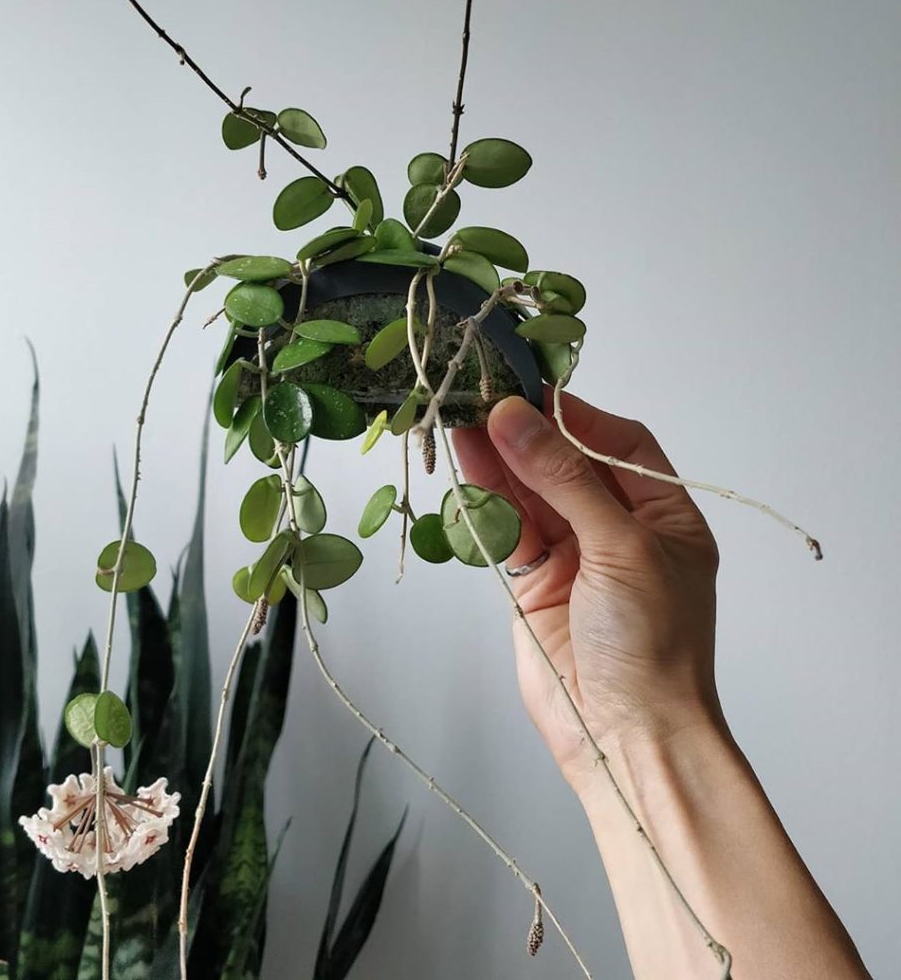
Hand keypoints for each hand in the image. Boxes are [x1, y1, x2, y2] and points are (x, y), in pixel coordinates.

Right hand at [453, 393, 723, 788]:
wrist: (626, 737)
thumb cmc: (653, 643)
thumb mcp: (621, 547)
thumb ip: (565, 479)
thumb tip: (515, 417)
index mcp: (664, 515)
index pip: (620, 444)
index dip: (577, 416)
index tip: (531, 389)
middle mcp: (618, 530)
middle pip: (567, 465)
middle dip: (528, 433)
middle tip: (482, 395)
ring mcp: (573, 556)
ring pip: (530, 493)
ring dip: (498, 459)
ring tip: (461, 419)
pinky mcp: (532, 583)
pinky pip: (505, 530)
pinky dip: (484, 501)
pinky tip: (465, 466)